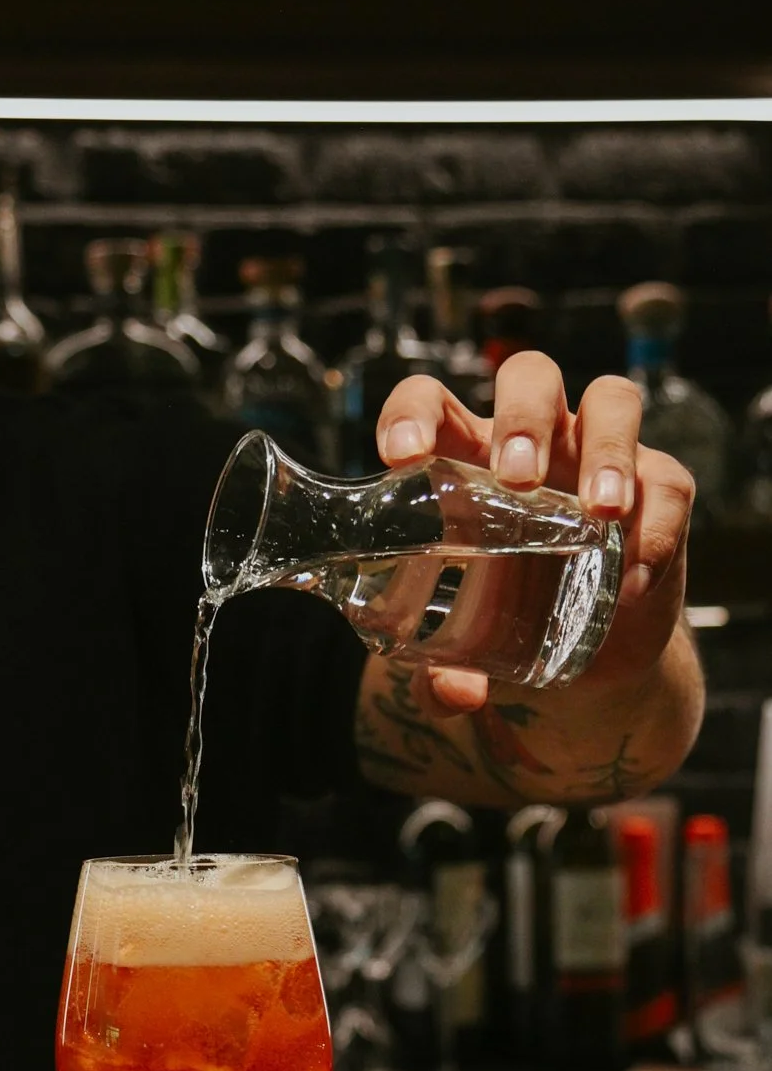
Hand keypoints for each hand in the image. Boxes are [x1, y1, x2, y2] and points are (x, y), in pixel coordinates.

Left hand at [375, 353, 694, 713]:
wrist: (587, 656)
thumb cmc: (502, 622)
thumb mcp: (460, 652)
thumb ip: (440, 677)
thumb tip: (453, 694)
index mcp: (463, 456)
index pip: (430, 400)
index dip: (413, 413)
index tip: (403, 457)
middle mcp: (532, 441)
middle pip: (530, 376)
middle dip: (523, 417)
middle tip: (516, 479)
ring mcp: (598, 457)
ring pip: (612, 401)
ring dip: (606, 448)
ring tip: (597, 513)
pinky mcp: (657, 490)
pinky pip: (666, 482)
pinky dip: (655, 525)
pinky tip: (633, 574)